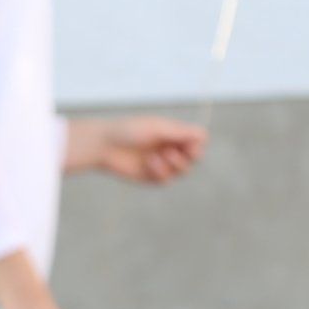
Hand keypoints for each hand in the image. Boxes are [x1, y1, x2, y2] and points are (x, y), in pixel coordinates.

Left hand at [72, 114, 206, 185]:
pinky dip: (160, 172)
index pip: (198, 141)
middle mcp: (170, 148)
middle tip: (175, 152)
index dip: (198, 144)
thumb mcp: (157, 128)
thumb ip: (180, 132)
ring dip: (175, 164)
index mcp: (173, 133)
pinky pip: (166, 180)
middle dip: (189, 157)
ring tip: (159, 155)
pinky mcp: (151, 177)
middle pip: (194, 158)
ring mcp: (162, 163)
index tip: (189, 143)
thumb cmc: (129, 130)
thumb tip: (204, 135)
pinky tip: (149, 163)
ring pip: (183, 171)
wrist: (104, 145)